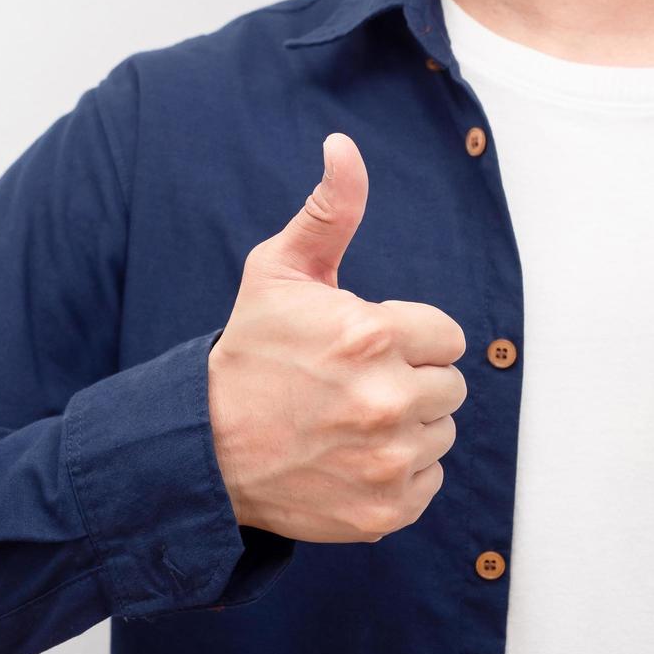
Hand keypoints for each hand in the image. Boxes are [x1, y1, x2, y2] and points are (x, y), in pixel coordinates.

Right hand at [207, 132, 466, 543]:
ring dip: (406, 427)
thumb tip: (344, 144)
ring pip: (440, 434)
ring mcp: (387, 460)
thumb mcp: (278, 271)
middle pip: (450, 387)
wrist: (203, 447)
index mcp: (371, 334)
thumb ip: (329, 210)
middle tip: (351, 384)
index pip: (446, 336)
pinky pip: (428, 482)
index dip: (405, 337)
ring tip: (347, 421)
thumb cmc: (249, 351)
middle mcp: (387, 400)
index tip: (363, 345)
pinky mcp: (385, 509)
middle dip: (409, 379)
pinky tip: (349, 457)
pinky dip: (397, 473)